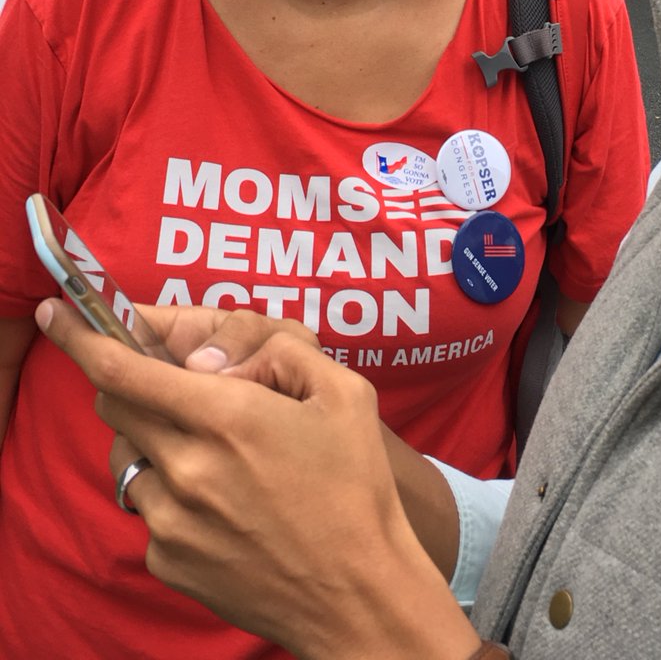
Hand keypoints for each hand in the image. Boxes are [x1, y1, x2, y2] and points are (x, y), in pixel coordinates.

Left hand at [35, 300, 479, 659]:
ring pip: (125, 456)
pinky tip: (220, 500)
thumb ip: (284, 351)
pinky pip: (146, 507)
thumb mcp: (346, 393)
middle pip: (115, 406)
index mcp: (228, 416)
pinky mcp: (168, 560)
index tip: (58, 314)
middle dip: (129, 382)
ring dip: (150, 437)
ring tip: (207, 450)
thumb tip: (225, 353)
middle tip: (171, 384)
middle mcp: (188, 467)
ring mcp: (172, 520)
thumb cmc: (356, 485)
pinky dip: (168, 490)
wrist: (356, 591)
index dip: (81, 337)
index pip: (124, 370)